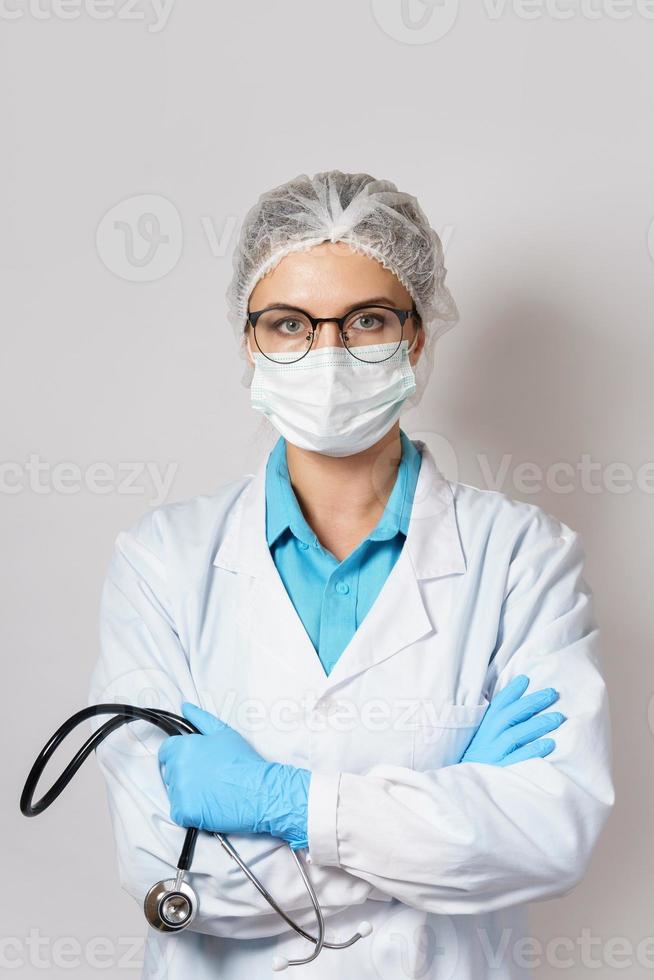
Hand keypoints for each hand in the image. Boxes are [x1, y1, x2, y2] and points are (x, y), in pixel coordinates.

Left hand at [157, 703, 310, 848]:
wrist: (258, 790)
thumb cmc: (243, 762)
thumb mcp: (223, 732)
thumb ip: (200, 718)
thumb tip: (185, 708)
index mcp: (183, 747)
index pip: (166, 751)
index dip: (180, 756)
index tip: (194, 762)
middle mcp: (177, 768)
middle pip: (171, 772)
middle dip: (186, 774)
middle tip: (209, 777)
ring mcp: (179, 791)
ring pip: (175, 793)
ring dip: (189, 793)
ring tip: (212, 791)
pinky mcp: (183, 812)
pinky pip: (180, 813)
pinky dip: (191, 812)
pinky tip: (209, 805)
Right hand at [459, 674, 565, 765]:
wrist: (466, 786)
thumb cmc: (481, 757)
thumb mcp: (484, 736)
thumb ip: (498, 720)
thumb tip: (518, 699)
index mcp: (484, 726)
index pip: (497, 705)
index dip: (511, 691)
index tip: (526, 679)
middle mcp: (488, 737)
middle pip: (510, 716)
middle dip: (532, 702)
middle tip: (552, 694)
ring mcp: (494, 753)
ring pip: (515, 735)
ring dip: (537, 724)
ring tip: (558, 718)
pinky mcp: (500, 770)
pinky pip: (518, 758)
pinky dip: (533, 750)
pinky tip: (549, 743)